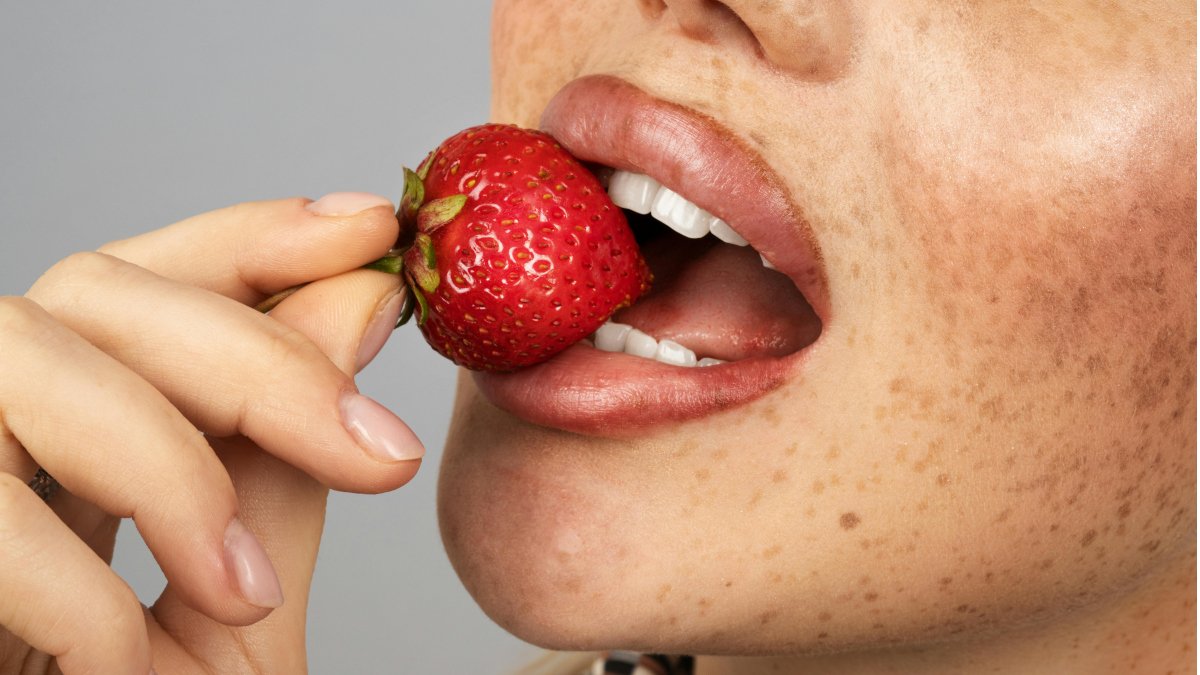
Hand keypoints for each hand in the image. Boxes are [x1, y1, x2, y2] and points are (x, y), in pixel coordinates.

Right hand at [0, 192, 420, 673]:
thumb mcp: (231, 596)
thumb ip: (279, 456)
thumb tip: (361, 301)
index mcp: (70, 418)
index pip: (154, 272)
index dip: (256, 230)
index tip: (370, 229)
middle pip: (98, 288)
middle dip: (258, 356)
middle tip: (384, 455)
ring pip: (25, 355)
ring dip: (168, 467)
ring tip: (245, 595)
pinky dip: (73, 587)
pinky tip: (126, 663)